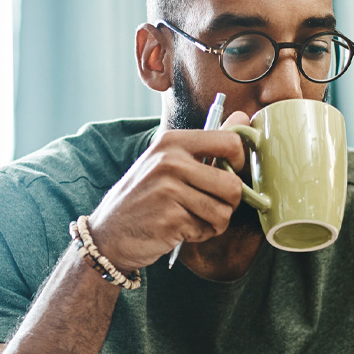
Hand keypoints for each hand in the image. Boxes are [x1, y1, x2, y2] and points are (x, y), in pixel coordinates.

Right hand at [86, 111, 251, 271]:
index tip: (229, 174)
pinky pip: (207, 229)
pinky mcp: (170, 219)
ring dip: (213, 222)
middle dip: (228, 203)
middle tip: (209, 206)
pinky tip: (179, 230)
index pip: (230, 142)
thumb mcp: (169, 161)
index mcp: (171, 142)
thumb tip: (244, 118)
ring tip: (191, 218)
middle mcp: (169, 162)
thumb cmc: (144, 197)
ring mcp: (168, 191)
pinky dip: (199, 235)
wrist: (109, 234)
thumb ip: (209, 142)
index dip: (240, 163)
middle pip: (232, 184)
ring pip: (223, 211)